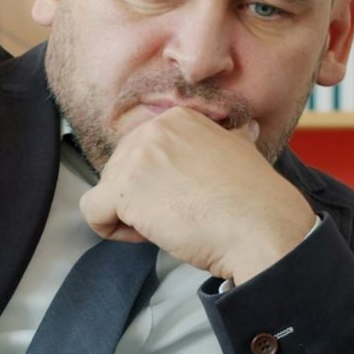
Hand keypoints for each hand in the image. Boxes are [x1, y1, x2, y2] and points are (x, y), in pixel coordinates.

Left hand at [78, 105, 315, 285]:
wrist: (261, 228)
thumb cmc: (254, 201)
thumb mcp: (241, 152)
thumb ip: (227, 139)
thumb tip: (243, 131)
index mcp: (177, 119)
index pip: (140, 153)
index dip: (157, 183)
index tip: (185, 197)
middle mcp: (153, 130)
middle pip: (118, 171)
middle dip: (140, 200)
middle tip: (177, 215)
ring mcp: (136, 158)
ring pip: (106, 192)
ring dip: (130, 217)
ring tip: (168, 224)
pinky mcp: (123, 190)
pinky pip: (92, 212)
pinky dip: (112, 231)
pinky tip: (146, 235)